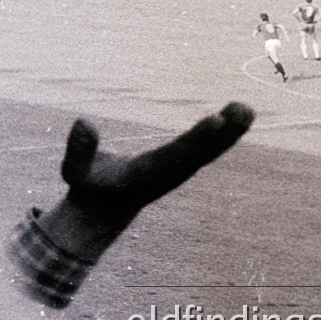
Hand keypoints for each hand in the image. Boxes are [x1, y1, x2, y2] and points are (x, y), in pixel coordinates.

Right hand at [41, 102, 253, 259]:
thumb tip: (83, 122)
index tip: (216, 120)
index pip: (178, 155)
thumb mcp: (74, 173)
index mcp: (147, 175)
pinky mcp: (179, 165)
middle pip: (202, 153)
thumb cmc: (88, 187)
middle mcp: (170, 173)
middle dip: (224, 133)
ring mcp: (178, 171)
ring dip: (230, 131)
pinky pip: (205, 149)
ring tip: (247, 108)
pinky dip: (222, 134)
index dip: (198, 138)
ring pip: (209, 151)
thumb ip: (78, 150)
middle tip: (244, 110)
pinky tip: (234, 117)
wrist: (103, 211)